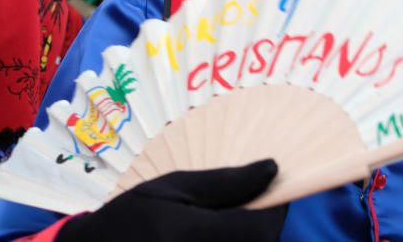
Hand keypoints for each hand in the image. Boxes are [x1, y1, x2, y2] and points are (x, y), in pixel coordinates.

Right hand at [57, 159, 285, 241]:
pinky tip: (211, 239)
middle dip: (261, 224)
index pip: (259, 229)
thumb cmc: (128, 219)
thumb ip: (223, 183)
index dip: (275, 209)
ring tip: (219, 224)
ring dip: (247, 237)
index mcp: (184, 237)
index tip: (271, 189)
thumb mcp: (169, 188)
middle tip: (246, 204)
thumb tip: (272, 169)